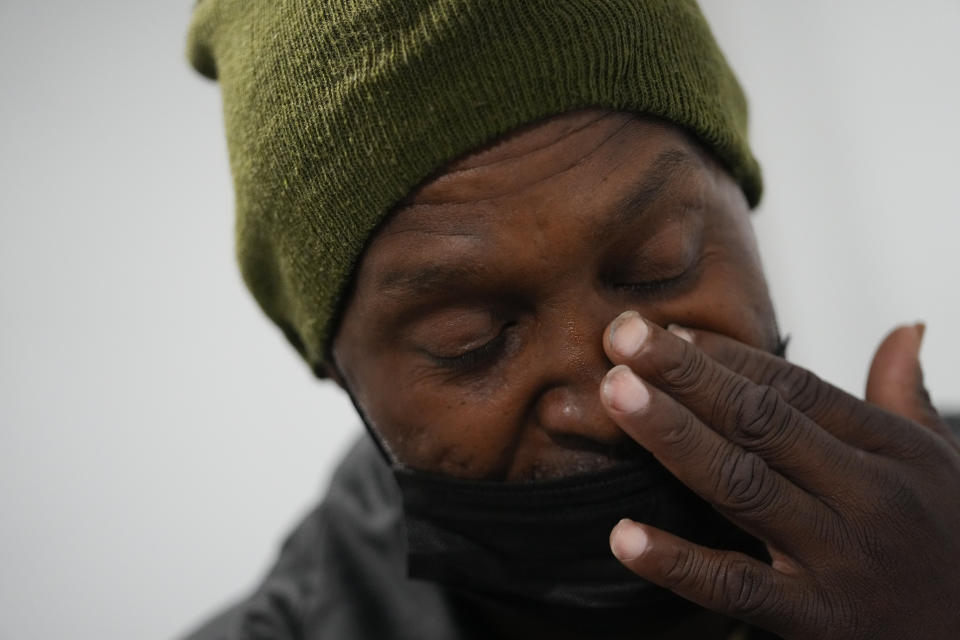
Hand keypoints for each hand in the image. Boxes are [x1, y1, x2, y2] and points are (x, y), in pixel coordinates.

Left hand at [598, 312, 959, 638]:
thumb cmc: (953, 542)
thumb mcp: (941, 463)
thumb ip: (907, 395)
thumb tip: (906, 326)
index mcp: (891, 449)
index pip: (795, 387)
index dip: (727, 357)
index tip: (668, 333)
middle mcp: (867, 494)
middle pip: (760, 420)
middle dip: (686, 375)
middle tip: (622, 335)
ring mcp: (842, 559)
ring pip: (741, 485)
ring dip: (673, 435)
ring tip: (616, 394)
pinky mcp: (819, 622)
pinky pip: (737, 587)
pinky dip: (679, 562)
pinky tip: (625, 535)